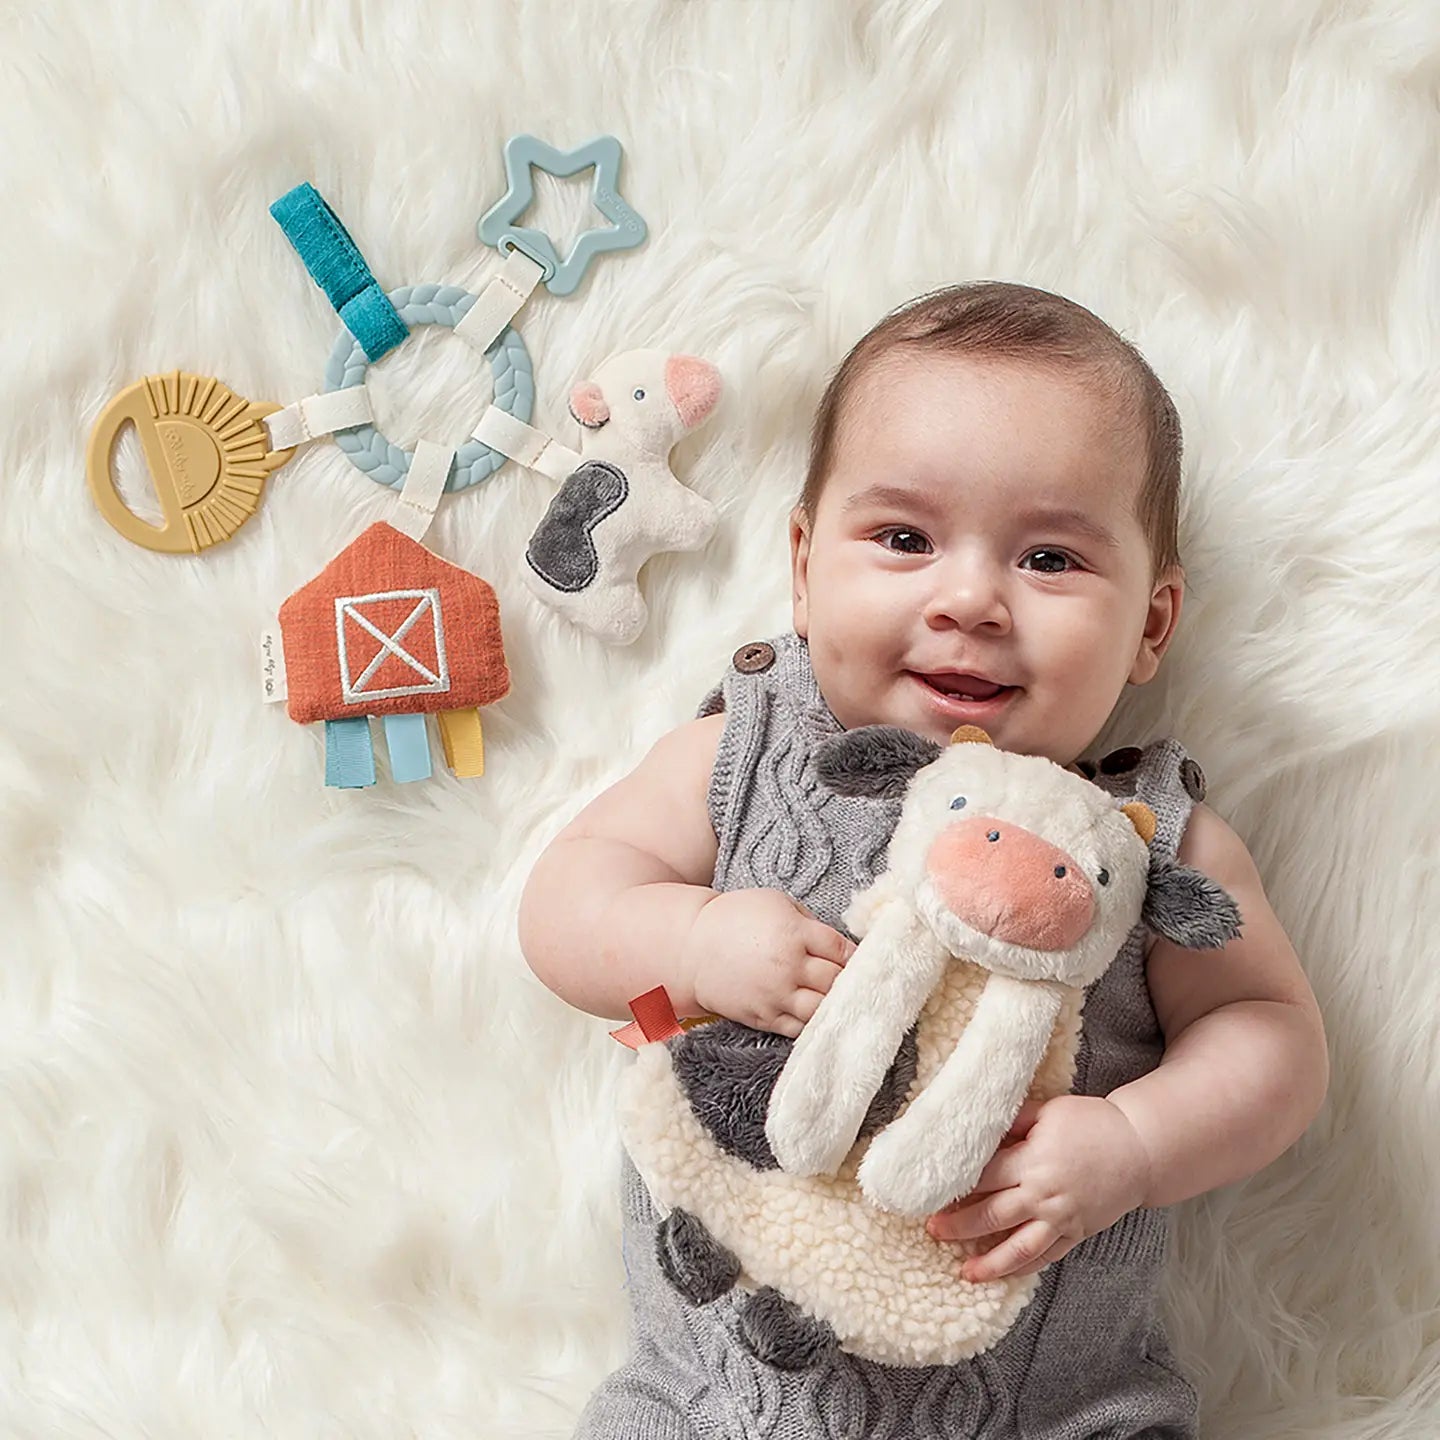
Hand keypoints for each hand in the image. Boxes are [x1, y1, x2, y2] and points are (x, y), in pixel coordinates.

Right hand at [680, 888, 854, 1037]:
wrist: (691, 947)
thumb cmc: (734, 918)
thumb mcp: (775, 902)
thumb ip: (809, 921)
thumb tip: (837, 944)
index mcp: (794, 933)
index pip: (842, 949)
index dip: (857, 955)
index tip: (863, 958)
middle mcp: (788, 966)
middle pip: (837, 980)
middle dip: (849, 980)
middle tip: (856, 980)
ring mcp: (776, 995)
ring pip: (822, 1009)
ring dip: (834, 1004)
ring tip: (839, 1000)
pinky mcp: (764, 1017)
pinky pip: (799, 1028)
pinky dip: (813, 1023)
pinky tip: (818, 1015)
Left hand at [925, 1094, 1153, 1282]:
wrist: (1139, 1148)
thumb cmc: (1091, 1123)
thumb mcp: (1048, 1111)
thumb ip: (1013, 1121)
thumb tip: (978, 1127)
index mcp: (1032, 1162)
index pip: (983, 1178)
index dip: (954, 1187)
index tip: (931, 1193)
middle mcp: (1044, 1196)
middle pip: (992, 1217)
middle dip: (958, 1226)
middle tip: (933, 1230)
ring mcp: (1061, 1218)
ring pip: (1018, 1249)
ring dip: (989, 1263)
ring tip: (964, 1272)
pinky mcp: (1076, 1232)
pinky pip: (1045, 1256)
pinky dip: (1023, 1268)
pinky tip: (1003, 1274)